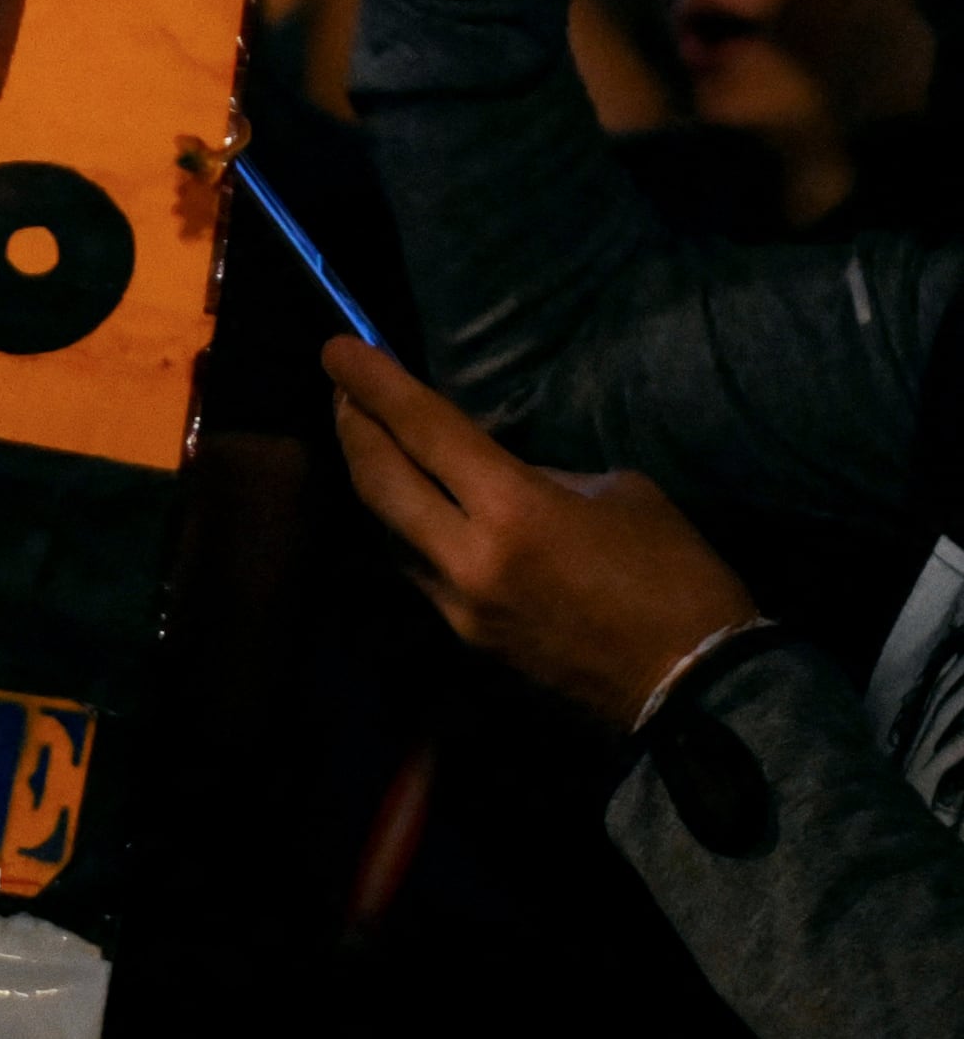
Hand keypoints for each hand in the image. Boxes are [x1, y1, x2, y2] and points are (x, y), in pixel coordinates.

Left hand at [325, 340, 757, 728]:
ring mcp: (458, 607)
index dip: (374, 382)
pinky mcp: (466, 640)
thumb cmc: (677, 579)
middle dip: (352, 424)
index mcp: (513, 511)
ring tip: (368, 435)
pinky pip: (415, 568)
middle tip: (343, 386)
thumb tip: (494, 468)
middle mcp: (466, 559)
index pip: (422, 429)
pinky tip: (409, 500)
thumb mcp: (619, 494)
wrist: (700, 691)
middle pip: (377, 479)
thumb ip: (542, 474)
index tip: (339, 346)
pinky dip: (401, 524)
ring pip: (385, 529)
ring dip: (370, 477)